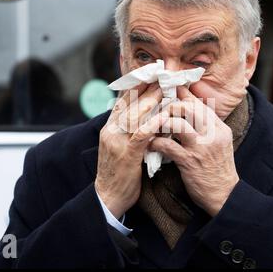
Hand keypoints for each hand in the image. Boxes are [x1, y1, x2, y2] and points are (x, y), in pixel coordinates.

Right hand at [95, 83, 166, 218]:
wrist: (108, 197)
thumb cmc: (118, 171)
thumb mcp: (120, 146)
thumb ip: (128, 130)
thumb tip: (144, 117)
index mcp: (109, 128)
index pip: (122, 101)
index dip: (135, 86)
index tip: (149, 75)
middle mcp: (111, 131)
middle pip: (128, 104)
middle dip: (145, 88)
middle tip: (160, 76)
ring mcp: (117, 142)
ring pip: (134, 115)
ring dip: (150, 101)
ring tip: (164, 89)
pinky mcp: (126, 155)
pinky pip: (140, 135)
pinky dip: (152, 124)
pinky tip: (164, 117)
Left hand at [150, 86, 238, 215]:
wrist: (224, 194)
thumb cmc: (218, 168)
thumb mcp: (220, 143)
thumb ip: (208, 127)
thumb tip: (190, 111)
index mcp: (219, 128)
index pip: (200, 104)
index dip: (183, 95)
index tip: (170, 91)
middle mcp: (212, 134)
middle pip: (189, 108)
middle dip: (170, 106)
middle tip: (160, 110)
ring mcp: (201, 147)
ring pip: (178, 123)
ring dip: (162, 122)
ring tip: (154, 126)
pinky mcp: (189, 161)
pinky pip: (168, 146)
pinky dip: (156, 143)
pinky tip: (151, 144)